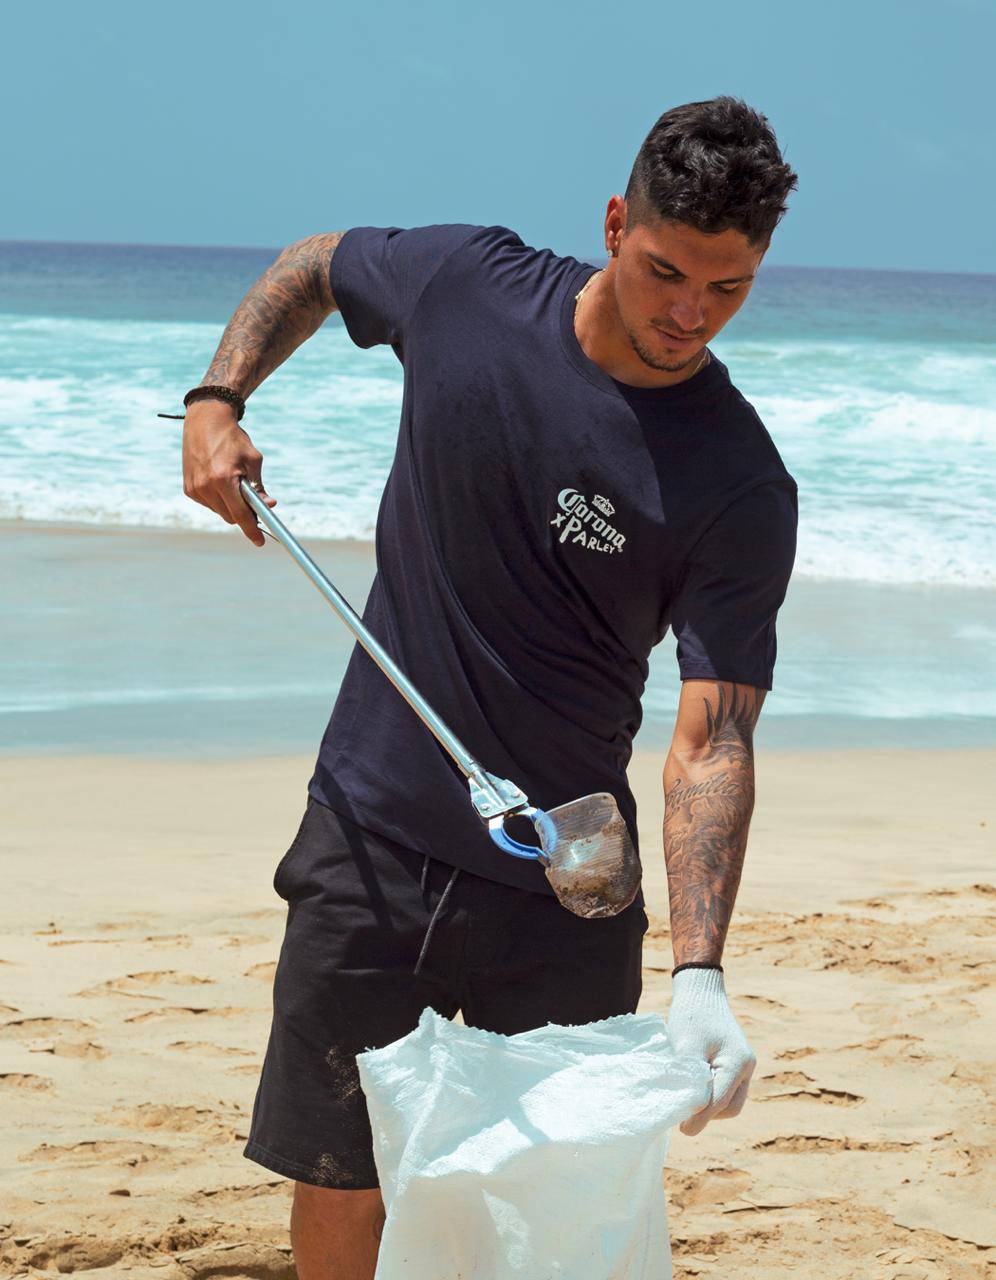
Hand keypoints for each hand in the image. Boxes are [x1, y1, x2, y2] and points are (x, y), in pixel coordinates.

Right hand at [181, 400, 276, 546]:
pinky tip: (220, 481)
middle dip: (244, 515)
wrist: (206, 420)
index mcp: (223, 479)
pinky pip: (209, 504)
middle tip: (255, 506)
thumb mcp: (253, 460)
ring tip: (234, 484)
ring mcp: (194, 489)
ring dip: (231, 506)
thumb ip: (259, 487)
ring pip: (220, 512)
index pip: (240, 515)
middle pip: (231, 517)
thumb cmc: (233, 439)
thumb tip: (269, 506)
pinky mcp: (188, 488)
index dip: (252, 530)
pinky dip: (219, 499)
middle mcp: (205, 487)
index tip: (260, 541)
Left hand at [666, 967, 756, 1135]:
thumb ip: (690, 1079)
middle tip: (683, 1113)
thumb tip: (689, 1111)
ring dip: (709, 1105)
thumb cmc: (692, 1015)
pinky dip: (710, 1093)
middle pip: (729, 1107)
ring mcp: (742, 1066)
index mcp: (738, 1063)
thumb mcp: (687, 1046)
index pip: (720, 1102)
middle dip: (707, 1114)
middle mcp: (745, 1067)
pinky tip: (693, 1088)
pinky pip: (725, 1088)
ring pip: (729, 1101)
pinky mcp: (733, 1063)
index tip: (682, 1129)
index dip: (700, 1118)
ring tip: (686, 1097)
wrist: (700, 989)